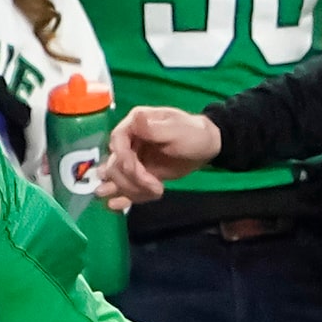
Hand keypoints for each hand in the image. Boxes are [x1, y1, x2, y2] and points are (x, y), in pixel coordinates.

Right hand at [98, 106, 220, 208]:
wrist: (206, 147)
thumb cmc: (193, 134)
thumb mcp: (176, 130)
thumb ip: (153, 128)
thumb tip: (136, 117)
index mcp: (135, 123)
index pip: (117, 140)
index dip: (123, 158)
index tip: (137, 172)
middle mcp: (129, 140)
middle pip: (115, 163)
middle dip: (133, 179)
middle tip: (156, 188)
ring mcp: (132, 158)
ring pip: (117, 177)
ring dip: (130, 189)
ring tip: (154, 193)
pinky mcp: (138, 174)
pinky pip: (126, 186)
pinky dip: (125, 195)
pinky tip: (119, 204)